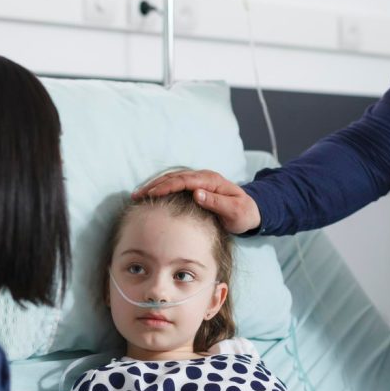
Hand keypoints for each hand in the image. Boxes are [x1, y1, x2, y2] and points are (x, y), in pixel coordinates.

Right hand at [133, 169, 261, 234]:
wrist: (252, 211)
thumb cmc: (244, 213)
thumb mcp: (234, 211)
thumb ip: (217, 202)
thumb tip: (197, 193)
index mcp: (211, 181)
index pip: (184, 180)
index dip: (166, 186)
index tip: (151, 193)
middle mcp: (204, 177)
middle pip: (174, 177)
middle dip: (154, 185)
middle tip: (137, 194)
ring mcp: (199, 181)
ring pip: (173, 179)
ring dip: (155, 185)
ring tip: (138, 194)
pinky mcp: (197, 186)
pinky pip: (176, 184)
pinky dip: (162, 187)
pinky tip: (151, 194)